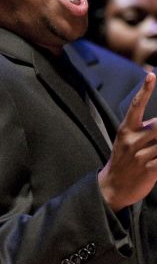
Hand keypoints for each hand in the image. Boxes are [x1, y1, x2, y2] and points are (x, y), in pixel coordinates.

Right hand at [99, 72, 156, 210]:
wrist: (113, 187)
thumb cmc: (124, 161)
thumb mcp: (128, 141)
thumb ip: (146, 131)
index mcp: (125, 130)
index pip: (135, 106)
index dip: (144, 91)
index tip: (151, 75)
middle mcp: (132, 141)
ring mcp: (141, 156)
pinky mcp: (150, 170)